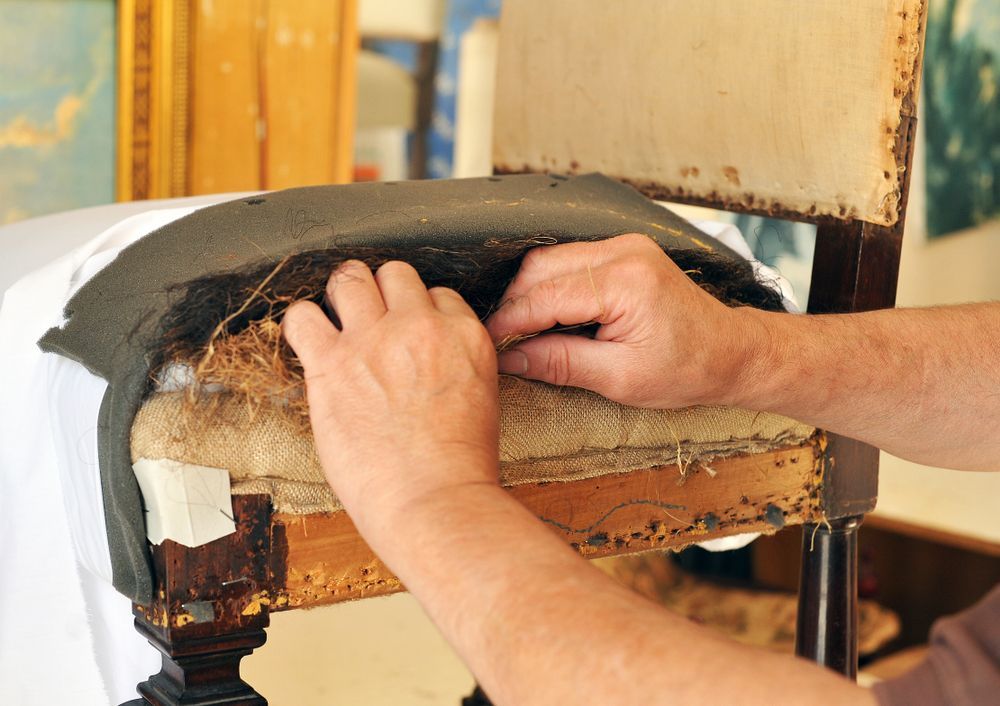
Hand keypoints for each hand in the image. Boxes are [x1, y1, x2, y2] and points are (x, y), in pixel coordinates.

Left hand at [282, 260, 499, 519]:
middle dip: (381, 293)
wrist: (435, 500)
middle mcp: (420, 326)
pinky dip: (300, 324)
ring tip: (336, 320)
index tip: (408, 333)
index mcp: (464, 335)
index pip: (438, 295)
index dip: (419, 312)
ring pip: (350, 279)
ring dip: (342, 296)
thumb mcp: (481, 398)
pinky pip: (302, 316)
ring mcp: (373, 340)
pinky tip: (307, 342)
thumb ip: (455, 365)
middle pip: (394, 274)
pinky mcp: (332, 364)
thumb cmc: (459, 467)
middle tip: (370, 319)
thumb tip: (430, 361)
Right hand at [486, 233, 759, 408]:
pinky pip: (570, 261)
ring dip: (529, 294)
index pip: (545, 296)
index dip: (509, 322)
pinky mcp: (624, 251)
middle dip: (514, 305)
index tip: (487, 344)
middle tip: (500, 342)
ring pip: (551, 260)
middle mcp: (623, 252)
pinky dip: (550, 287)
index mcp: (625, 282)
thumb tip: (511, 359)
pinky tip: (545, 316)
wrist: (731, 353)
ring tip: (520, 332)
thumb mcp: (620, 378)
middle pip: (540, 268)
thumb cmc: (687, 369)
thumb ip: (561, 363)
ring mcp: (624, 246)